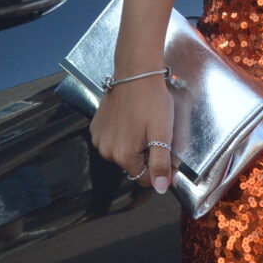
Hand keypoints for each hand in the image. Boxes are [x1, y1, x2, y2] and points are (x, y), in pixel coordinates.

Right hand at [88, 73, 175, 194]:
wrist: (136, 73)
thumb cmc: (152, 101)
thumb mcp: (162, 134)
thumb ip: (161, 163)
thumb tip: (160, 189)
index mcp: (123, 156)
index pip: (145, 178)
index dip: (159, 169)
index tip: (167, 152)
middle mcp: (106, 151)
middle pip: (132, 166)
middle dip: (145, 155)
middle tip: (155, 134)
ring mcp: (99, 138)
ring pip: (122, 153)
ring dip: (133, 145)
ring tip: (143, 124)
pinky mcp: (96, 126)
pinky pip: (112, 140)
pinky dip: (122, 135)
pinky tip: (130, 120)